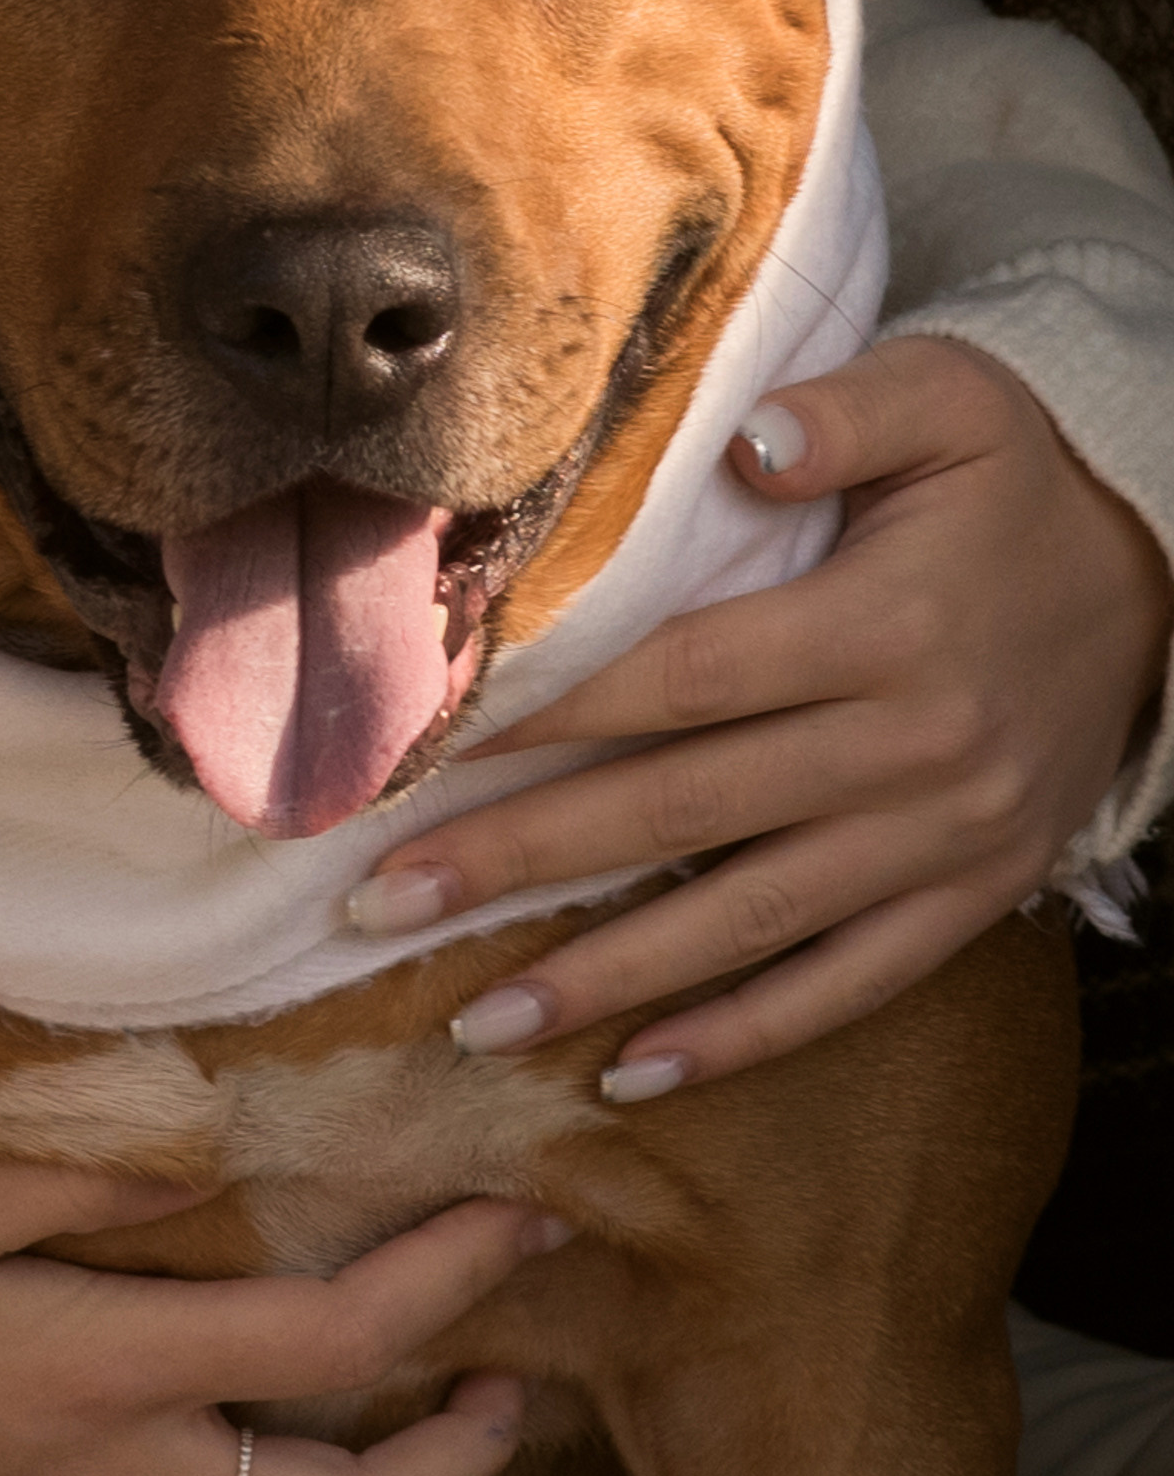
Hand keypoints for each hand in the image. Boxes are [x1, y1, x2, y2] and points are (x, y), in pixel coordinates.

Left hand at [352, 339, 1169, 1097]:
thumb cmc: (1014, 487)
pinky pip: (844, 986)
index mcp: (884, 626)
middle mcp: (912, 748)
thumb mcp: (954, 399)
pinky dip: (741, 1038)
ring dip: (604, 979)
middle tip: (380, 904)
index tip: (424, 752)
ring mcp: (942, 841)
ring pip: (746, 922)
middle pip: (681, 813)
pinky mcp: (968, 901)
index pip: (680, 681)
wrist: (1160, 594)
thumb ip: (847, 410)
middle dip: (520, 864)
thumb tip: (744, 442)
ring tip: (473, 1023)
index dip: (548, 719)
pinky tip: (633, 1075)